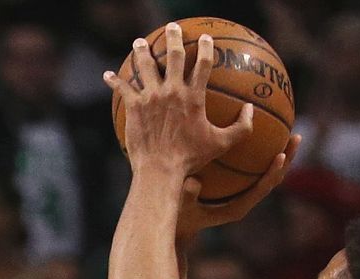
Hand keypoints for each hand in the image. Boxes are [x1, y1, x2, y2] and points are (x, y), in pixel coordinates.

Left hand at [104, 26, 254, 175]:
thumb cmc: (191, 159)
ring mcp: (150, 97)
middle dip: (173, 37)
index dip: (205, 47)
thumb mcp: (221, 144)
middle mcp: (171, 91)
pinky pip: (122, 88)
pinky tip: (107, 74)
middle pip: (172, 55)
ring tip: (139, 42)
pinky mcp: (134, 107)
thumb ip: (242, 127)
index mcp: (193, 96)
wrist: (160, 170)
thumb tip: (251, 110)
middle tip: (172, 27)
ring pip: (145, 66)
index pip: (202, 64)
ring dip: (142, 51)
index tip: (205, 37)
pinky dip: (114, 80)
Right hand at [175, 134, 300, 238]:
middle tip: (296, 136)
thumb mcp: (180, 208)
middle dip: (287, 158)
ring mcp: (244, 192)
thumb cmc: (181, 216)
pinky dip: (260, 149)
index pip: (262, 189)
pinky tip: (260, 128)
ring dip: (281, 152)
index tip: (281, 155)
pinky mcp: (239, 186)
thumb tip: (194, 182)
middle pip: (274, 178)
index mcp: (238, 208)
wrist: (181, 226)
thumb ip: (188, 196)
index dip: (273, 173)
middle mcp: (246, 200)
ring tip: (289, 129)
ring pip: (267, 171)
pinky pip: (254, 166)